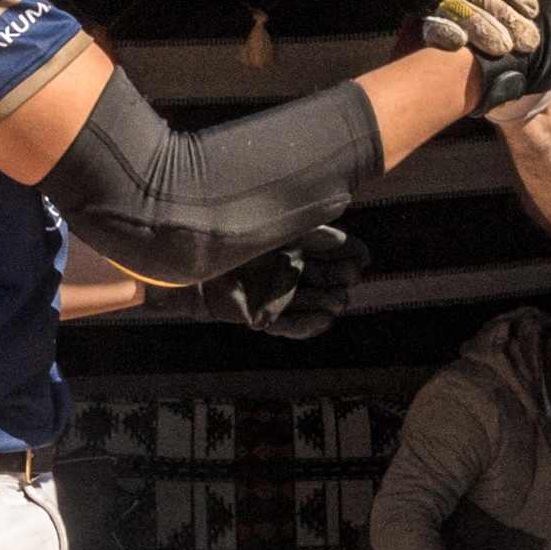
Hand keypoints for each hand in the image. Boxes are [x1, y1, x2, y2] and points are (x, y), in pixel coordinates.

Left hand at [173, 225, 364, 339]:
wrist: (187, 255)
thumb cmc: (231, 231)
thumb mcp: (277, 224)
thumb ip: (309, 227)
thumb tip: (346, 231)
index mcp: (290, 241)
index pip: (329, 249)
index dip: (348, 254)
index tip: (363, 257)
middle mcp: (284, 268)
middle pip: (323, 277)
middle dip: (339, 278)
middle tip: (350, 277)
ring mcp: (273, 293)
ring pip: (311, 302)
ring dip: (327, 302)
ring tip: (339, 300)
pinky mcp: (260, 316)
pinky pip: (289, 325)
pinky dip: (307, 325)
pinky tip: (325, 318)